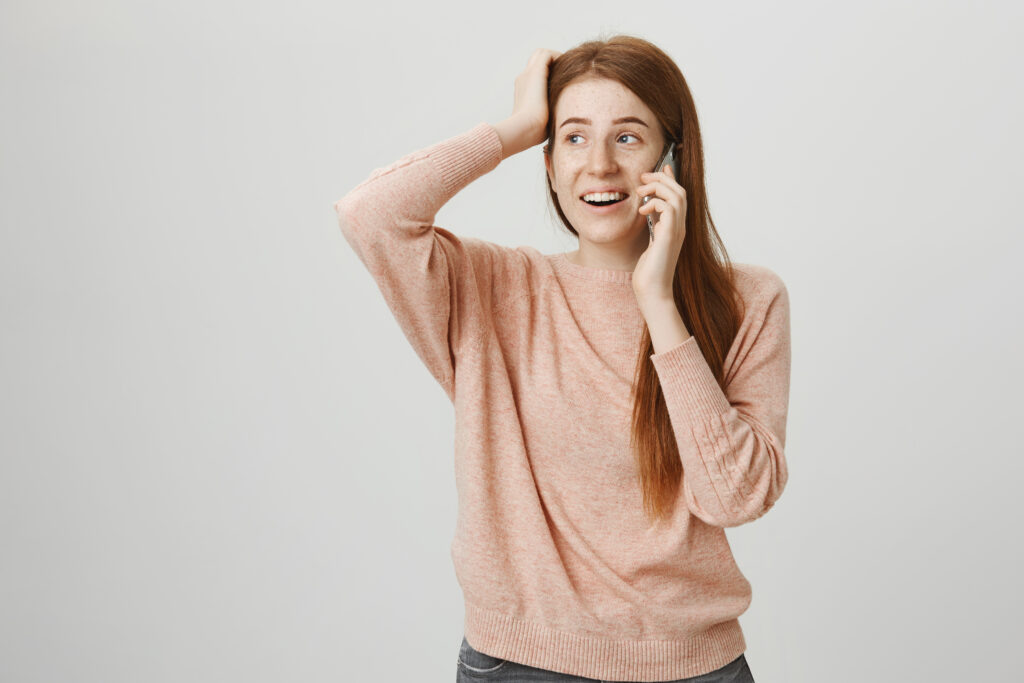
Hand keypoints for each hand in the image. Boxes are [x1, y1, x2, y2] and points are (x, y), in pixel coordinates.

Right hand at [505, 48, 562, 150]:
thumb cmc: (533, 133)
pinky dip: (558, 57)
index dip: (549, 75)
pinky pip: (548, 55)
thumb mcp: (542, 123)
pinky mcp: (535, 72)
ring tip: (568, 69)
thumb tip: (562, 127)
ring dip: (556, 59)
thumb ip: (549, 118)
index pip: (535, 76)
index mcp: (524, 92)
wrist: (523, 129)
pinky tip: (568, 68)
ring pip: (541, 55)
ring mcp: (528, 74)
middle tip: (566, 74)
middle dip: (552, 64)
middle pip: (537, 61)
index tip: (561, 83)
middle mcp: (524, 80)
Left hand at [633, 163, 687, 302]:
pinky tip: (642, 211)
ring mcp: (677, 231)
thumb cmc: (649, 273)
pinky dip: (654, 203)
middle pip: (680, 191)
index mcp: (676, 228)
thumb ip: (652, 225)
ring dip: (658, 187)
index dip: (670, 179)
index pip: (678, 196)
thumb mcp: (650, 243)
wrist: (652, 292)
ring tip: (641, 192)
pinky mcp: (669, 236)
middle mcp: (680, 227)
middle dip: (662, 178)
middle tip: (643, 177)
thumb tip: (647, 209)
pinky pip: (668, 208)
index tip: (658, 168)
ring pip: (678, 196)